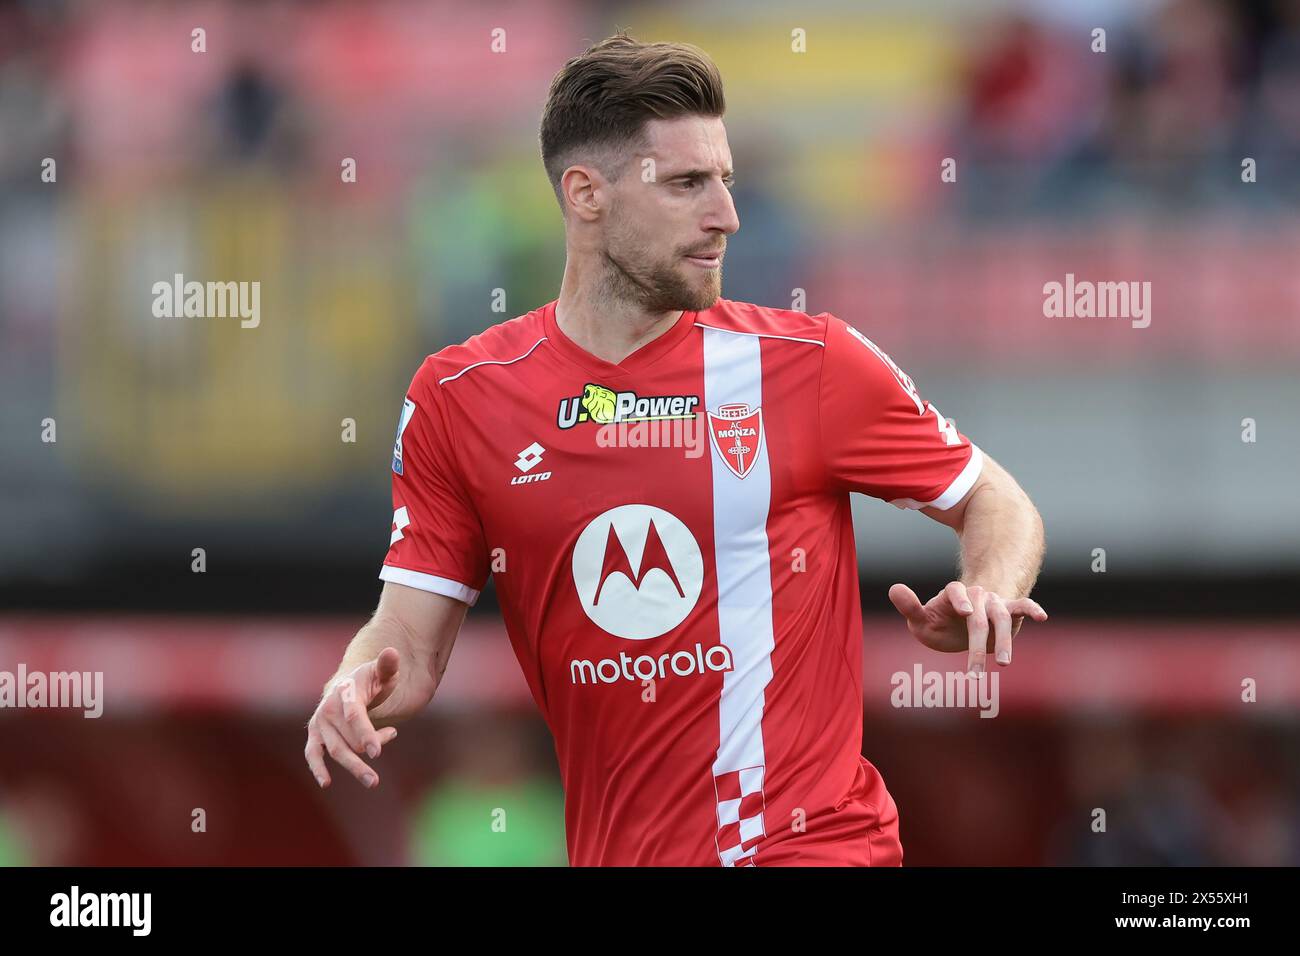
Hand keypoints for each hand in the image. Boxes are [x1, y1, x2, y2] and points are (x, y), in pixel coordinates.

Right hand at [304, 647, 402, 789]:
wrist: (349, 684)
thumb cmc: (370, 680)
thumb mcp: (382, 672)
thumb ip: (388, 666)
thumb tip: (392, 653)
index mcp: (346, 692)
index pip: (355, 716)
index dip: (367, 735)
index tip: (378, 753)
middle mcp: (329, 708)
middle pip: (349, 739)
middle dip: (368, 750)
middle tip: (385, 754)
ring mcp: (320, 723)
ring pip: (337, 750)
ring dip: (354, 766)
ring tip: (374, 781)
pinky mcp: (315, 735)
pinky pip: (313, 753)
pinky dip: (317, 768)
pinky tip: (326, 783)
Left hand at [888, 581, 1046, 673]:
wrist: (960, 623)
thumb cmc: (938, 622)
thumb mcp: (920, 619)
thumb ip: (909, 607)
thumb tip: (894, 588)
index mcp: (952, 593)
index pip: (956, 591)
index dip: (959, 599)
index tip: (964, 611)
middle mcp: (975, 595)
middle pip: (978, 615)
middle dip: (977, 643)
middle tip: (973, 672)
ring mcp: (993, 602)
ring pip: (1001, 617)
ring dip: (1004, 640)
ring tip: (1003, 663)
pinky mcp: (1009, 611)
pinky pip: (1022, 606)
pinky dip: (1032, 609)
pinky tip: (1042, 617)